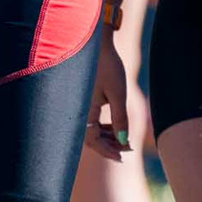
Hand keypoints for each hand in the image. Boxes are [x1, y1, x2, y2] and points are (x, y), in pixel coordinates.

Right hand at [87, 34, 134, 160]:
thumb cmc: (106, 66)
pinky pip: (86, 118)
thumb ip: (120, 119)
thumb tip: (124, 141)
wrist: (92, 43)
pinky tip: (113, 127)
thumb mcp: (118, 94)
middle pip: (88, 137)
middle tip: (127, 150)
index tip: (122, 158)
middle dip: (108, 145)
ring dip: (104, 136)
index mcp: (82, 110)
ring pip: (87, 128)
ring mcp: (75, 104)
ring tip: (123, 140)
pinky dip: (100, 126)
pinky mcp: (79, 98)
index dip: (107, 150)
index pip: (92, 140)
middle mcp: (75, 109)